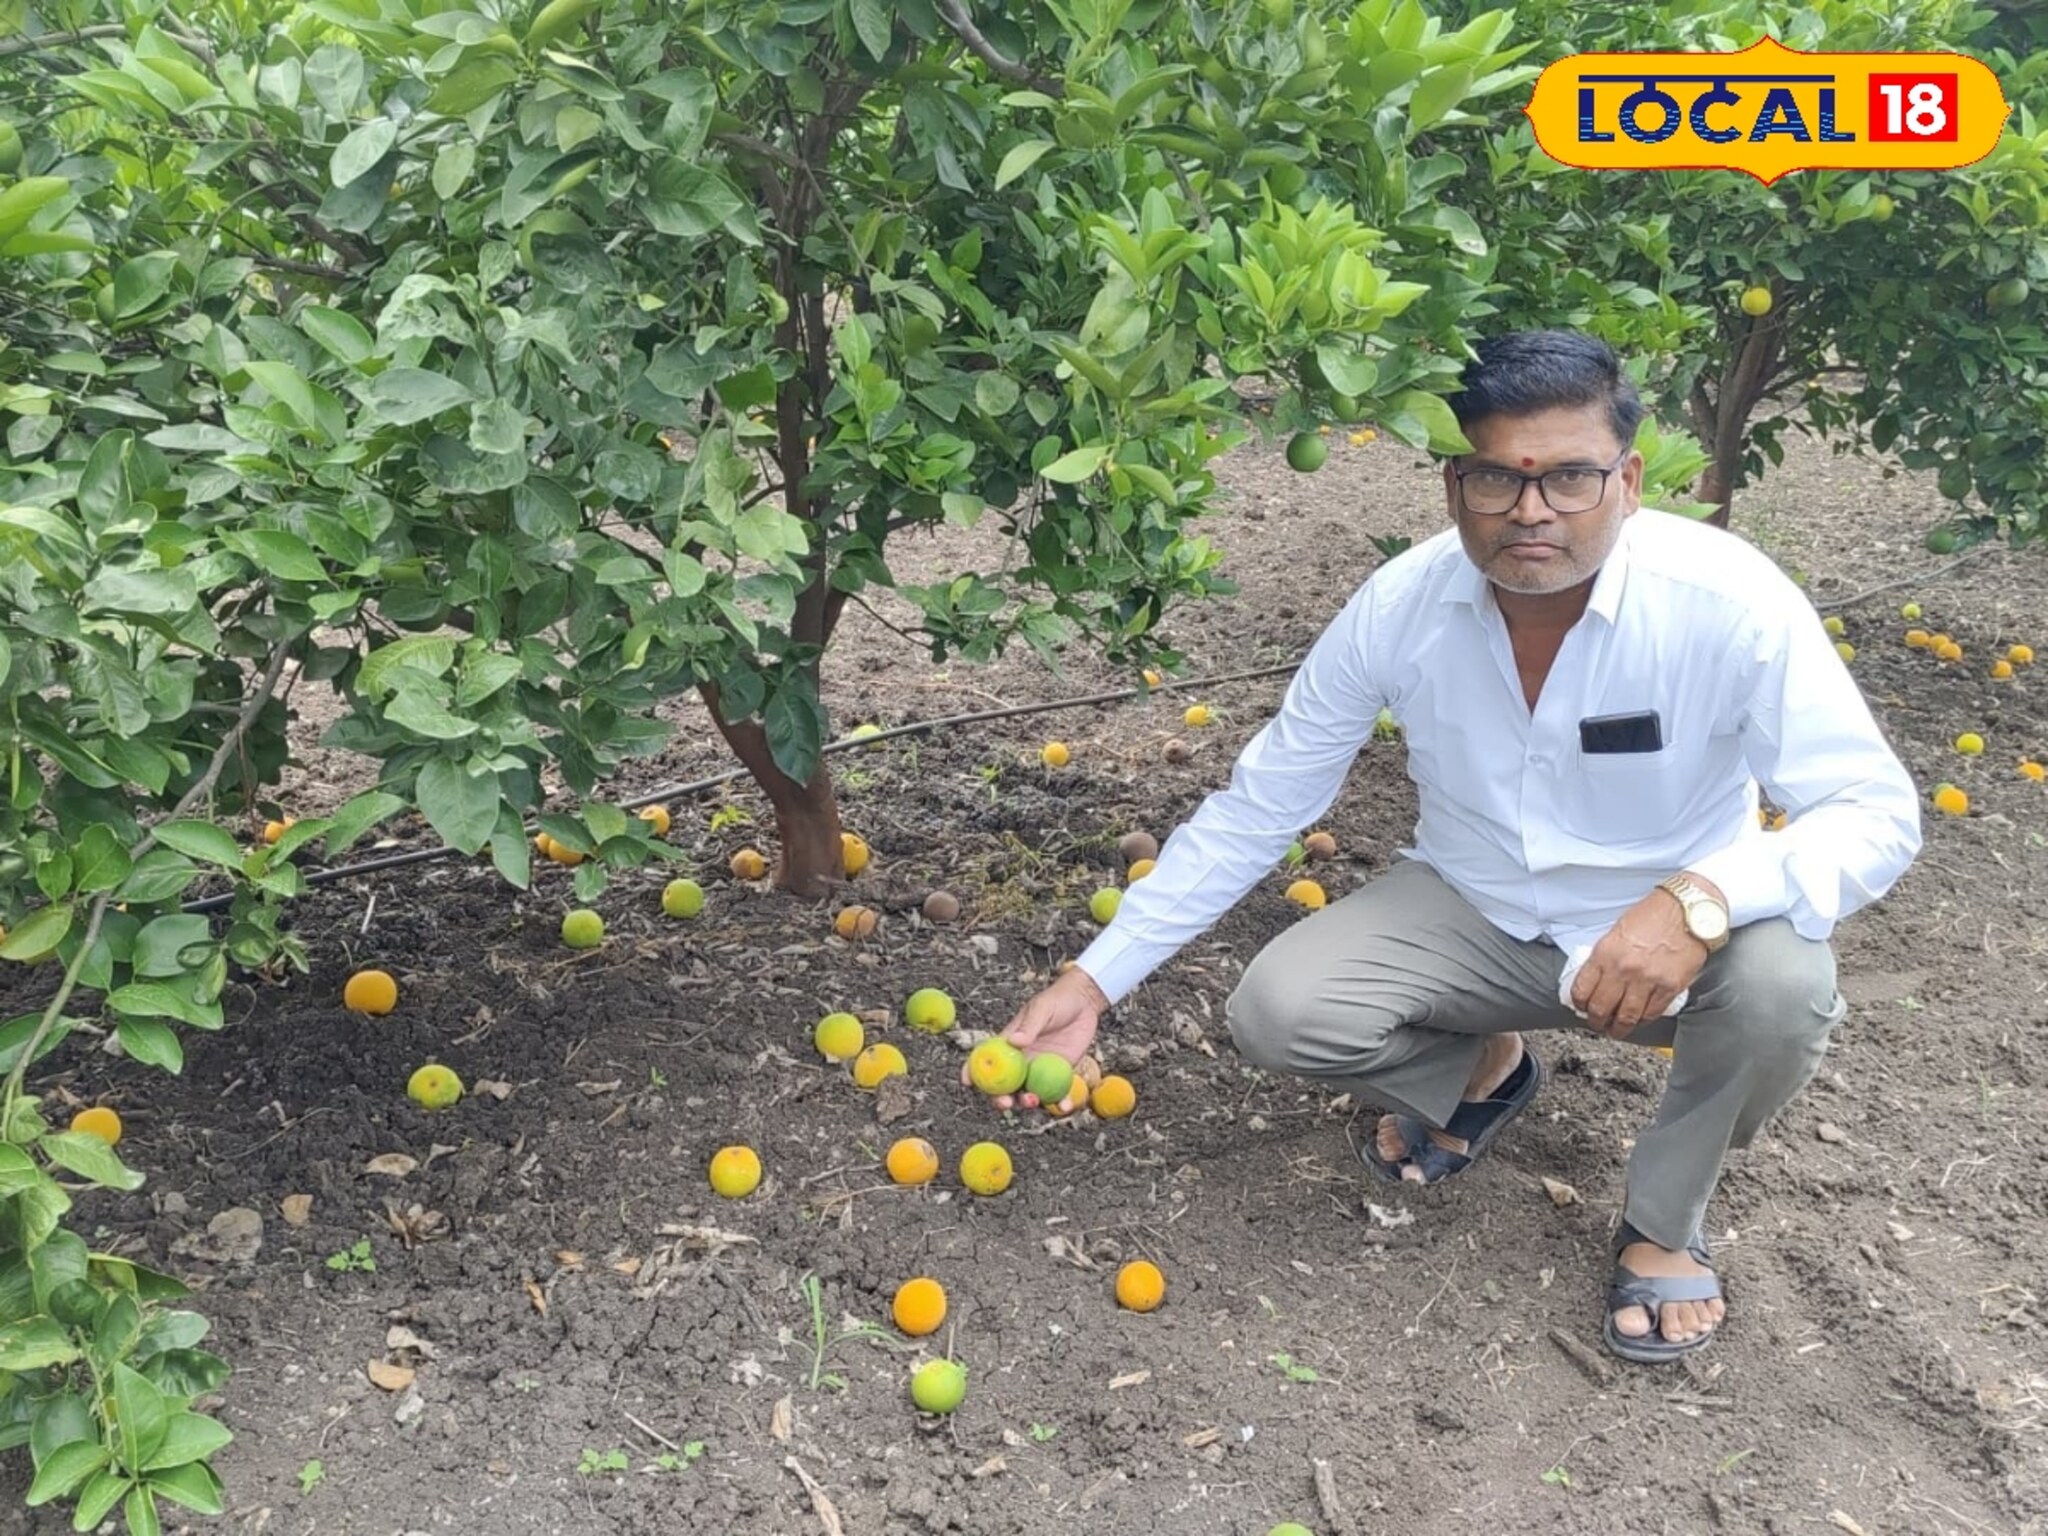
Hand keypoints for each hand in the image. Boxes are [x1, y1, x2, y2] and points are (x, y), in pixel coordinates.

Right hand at [963, 966, 1107, 1111]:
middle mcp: (1021, 1061)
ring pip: (1028, 1094)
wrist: (1085, 1002)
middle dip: (1000, 1098)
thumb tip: (1015, 1041)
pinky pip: (1057, 1094)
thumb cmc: (1057, 1001)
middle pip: (1004, 1086)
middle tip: (1006, 1102)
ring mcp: (1040, 1070)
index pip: (986, 1059)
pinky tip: (1064, 1106)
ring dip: (1026, 1104)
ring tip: (1033, 1100)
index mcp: (1009, 1044)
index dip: (972, 1071)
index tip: (968, 1082)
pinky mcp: (1060, 1075)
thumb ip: (1030, 1026)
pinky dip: (1059, 1103)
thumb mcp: (1042, 1009)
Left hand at [1569, 879, 1719, 1037]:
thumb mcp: (1617, 931)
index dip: (1578, 1004)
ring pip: (1626, 1017)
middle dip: (1595, 1021)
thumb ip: (1605, 956)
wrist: (1689, 911)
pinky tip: (1637, 1021)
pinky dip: (1641, 1021)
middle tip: (1596, 1023)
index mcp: (1606, 953)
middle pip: (1601, 1008)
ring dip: (1617, 1029)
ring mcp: (1647, 981)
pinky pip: (1651, 1014)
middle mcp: (1624, 969)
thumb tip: (1594, 979)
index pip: (1582, 989)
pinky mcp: (1669, 988)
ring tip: (1615, 1030)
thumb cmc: (1654, 915)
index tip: (1580, 1007)